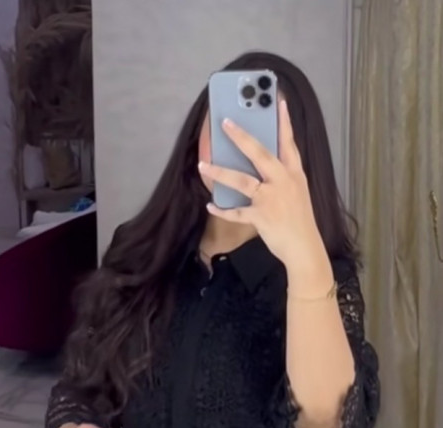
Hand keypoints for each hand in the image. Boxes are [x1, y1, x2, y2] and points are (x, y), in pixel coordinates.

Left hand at [199, 100, 326, 271]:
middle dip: (241, 137)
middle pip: (260, 154)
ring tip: (203, 165)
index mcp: (294, 174)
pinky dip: (222, 210)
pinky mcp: (260, 216)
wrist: (304, 247)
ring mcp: (271, 199)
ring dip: (220, 172)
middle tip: (225, 123)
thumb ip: (282, 176)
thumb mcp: (297, 192)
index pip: (289, 143)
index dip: (284, 122)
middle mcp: (282, 181)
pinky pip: (236, 212)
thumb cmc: (300, 220)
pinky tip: (211, 205)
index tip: (278, 101)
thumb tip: (262, 164)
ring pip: (242, 180)